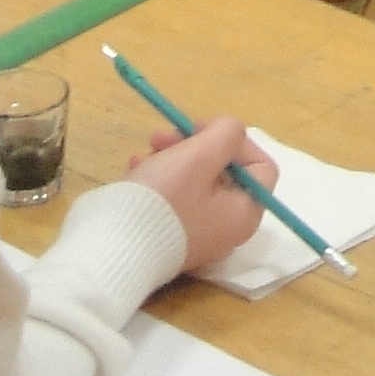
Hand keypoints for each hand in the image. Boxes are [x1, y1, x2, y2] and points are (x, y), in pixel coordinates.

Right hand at [129, 115, 277, 271]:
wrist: (114, 245)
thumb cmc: (165, 200)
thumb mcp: (200, 155)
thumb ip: (226, 134)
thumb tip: (229, 132)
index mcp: (244, 213)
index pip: (260, 166)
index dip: (234, 141)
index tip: (200, 130)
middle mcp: (228, 229)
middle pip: (224, 172)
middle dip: (195, 146)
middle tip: (161, 137)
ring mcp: (199, 236)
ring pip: (196, 182)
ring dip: (173, 158)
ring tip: (144, 152)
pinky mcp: (172, 238)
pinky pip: (176, 200)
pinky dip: (160, 179)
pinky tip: (136, 170)